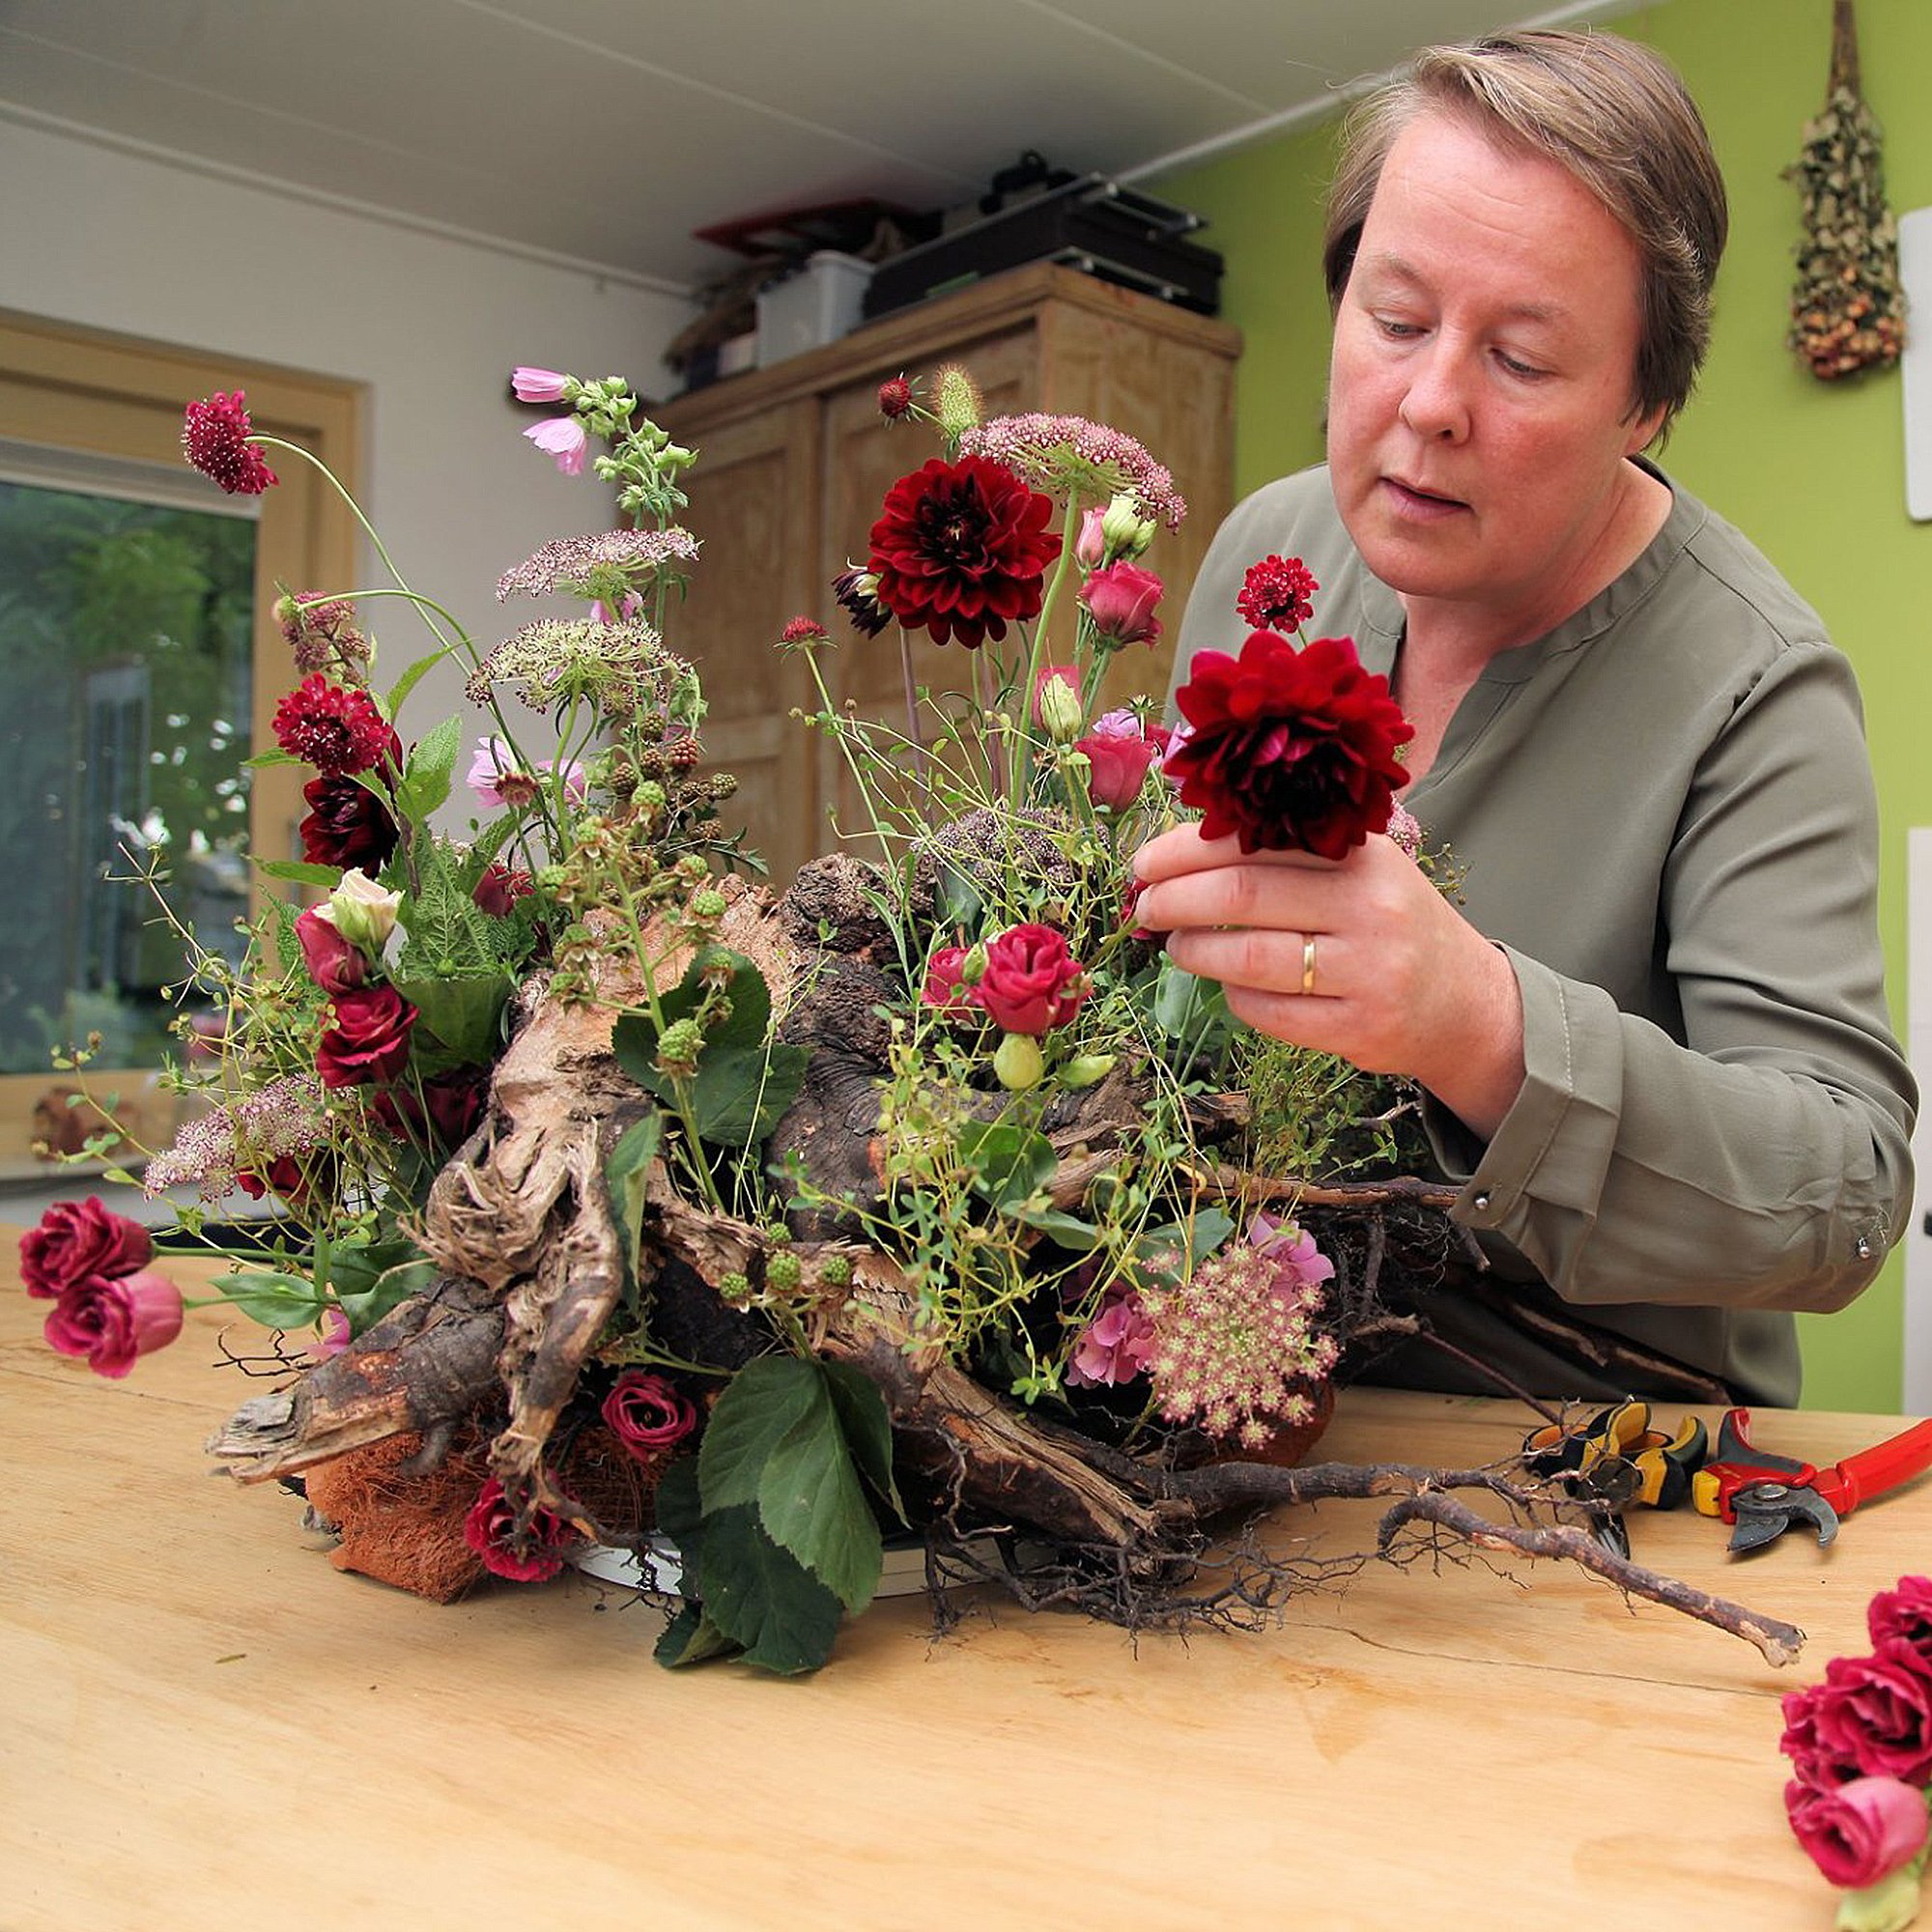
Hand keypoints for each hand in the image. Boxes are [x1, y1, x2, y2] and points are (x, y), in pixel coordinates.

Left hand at [1131, 823, 1525, 1138]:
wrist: (1462, 1001)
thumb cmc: (1389, 924)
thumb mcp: (1358, 870)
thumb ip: (1288, 854)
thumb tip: (1181, 852)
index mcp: (1362, 854)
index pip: (1254, 841)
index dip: (1184, 851)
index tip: (1145, 864)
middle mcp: (1370, 907)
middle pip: (1243, 895)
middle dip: (1175, 900)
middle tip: (1145, 907)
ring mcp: (1368, 971)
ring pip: (1249, 958)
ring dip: (1194, 951)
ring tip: (1176, 946)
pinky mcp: (1358, 1028)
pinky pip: (1268, 1012)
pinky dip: (1233, 996)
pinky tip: (1228, 984)